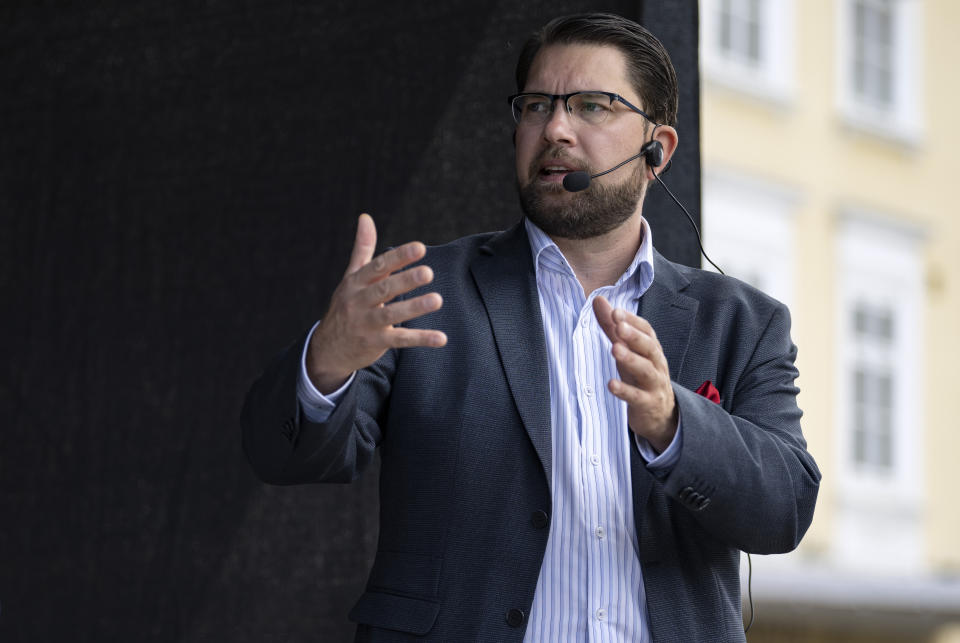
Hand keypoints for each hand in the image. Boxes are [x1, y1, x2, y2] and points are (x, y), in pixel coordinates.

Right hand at [306, 214, 446, 392]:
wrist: (327, 348)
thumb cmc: (345, 306)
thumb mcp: (350, 277)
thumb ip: (362, 248)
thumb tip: (365, 216)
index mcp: (356, 283)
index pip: (378, 267)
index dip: (399, 257)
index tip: (420, 248)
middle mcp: (359, 301)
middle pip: (384, 289)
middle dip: (406, 280)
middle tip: (428, 272)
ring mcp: (366, 324)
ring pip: (392, 314)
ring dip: (415, 307)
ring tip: (437, 300)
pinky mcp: (375, 343)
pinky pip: (401, 340)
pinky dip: (421, 339)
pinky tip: (441, 338)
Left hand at [592, 295, 676, 451]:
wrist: (661, 414)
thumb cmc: (640, 376)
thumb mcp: (627, 350)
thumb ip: (612, 327)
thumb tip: (598, 299)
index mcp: (651, 349)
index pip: (646, 330)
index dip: (632, 321)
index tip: (615, 312)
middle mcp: (656, 364)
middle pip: (649, 347)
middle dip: (634, 335)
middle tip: (618, 325)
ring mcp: (654, 384)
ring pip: (646, 370)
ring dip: (631, 359)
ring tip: (614, 349)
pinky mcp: (648, 404)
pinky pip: (638, 397)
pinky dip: (625, 391)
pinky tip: (610, 384)